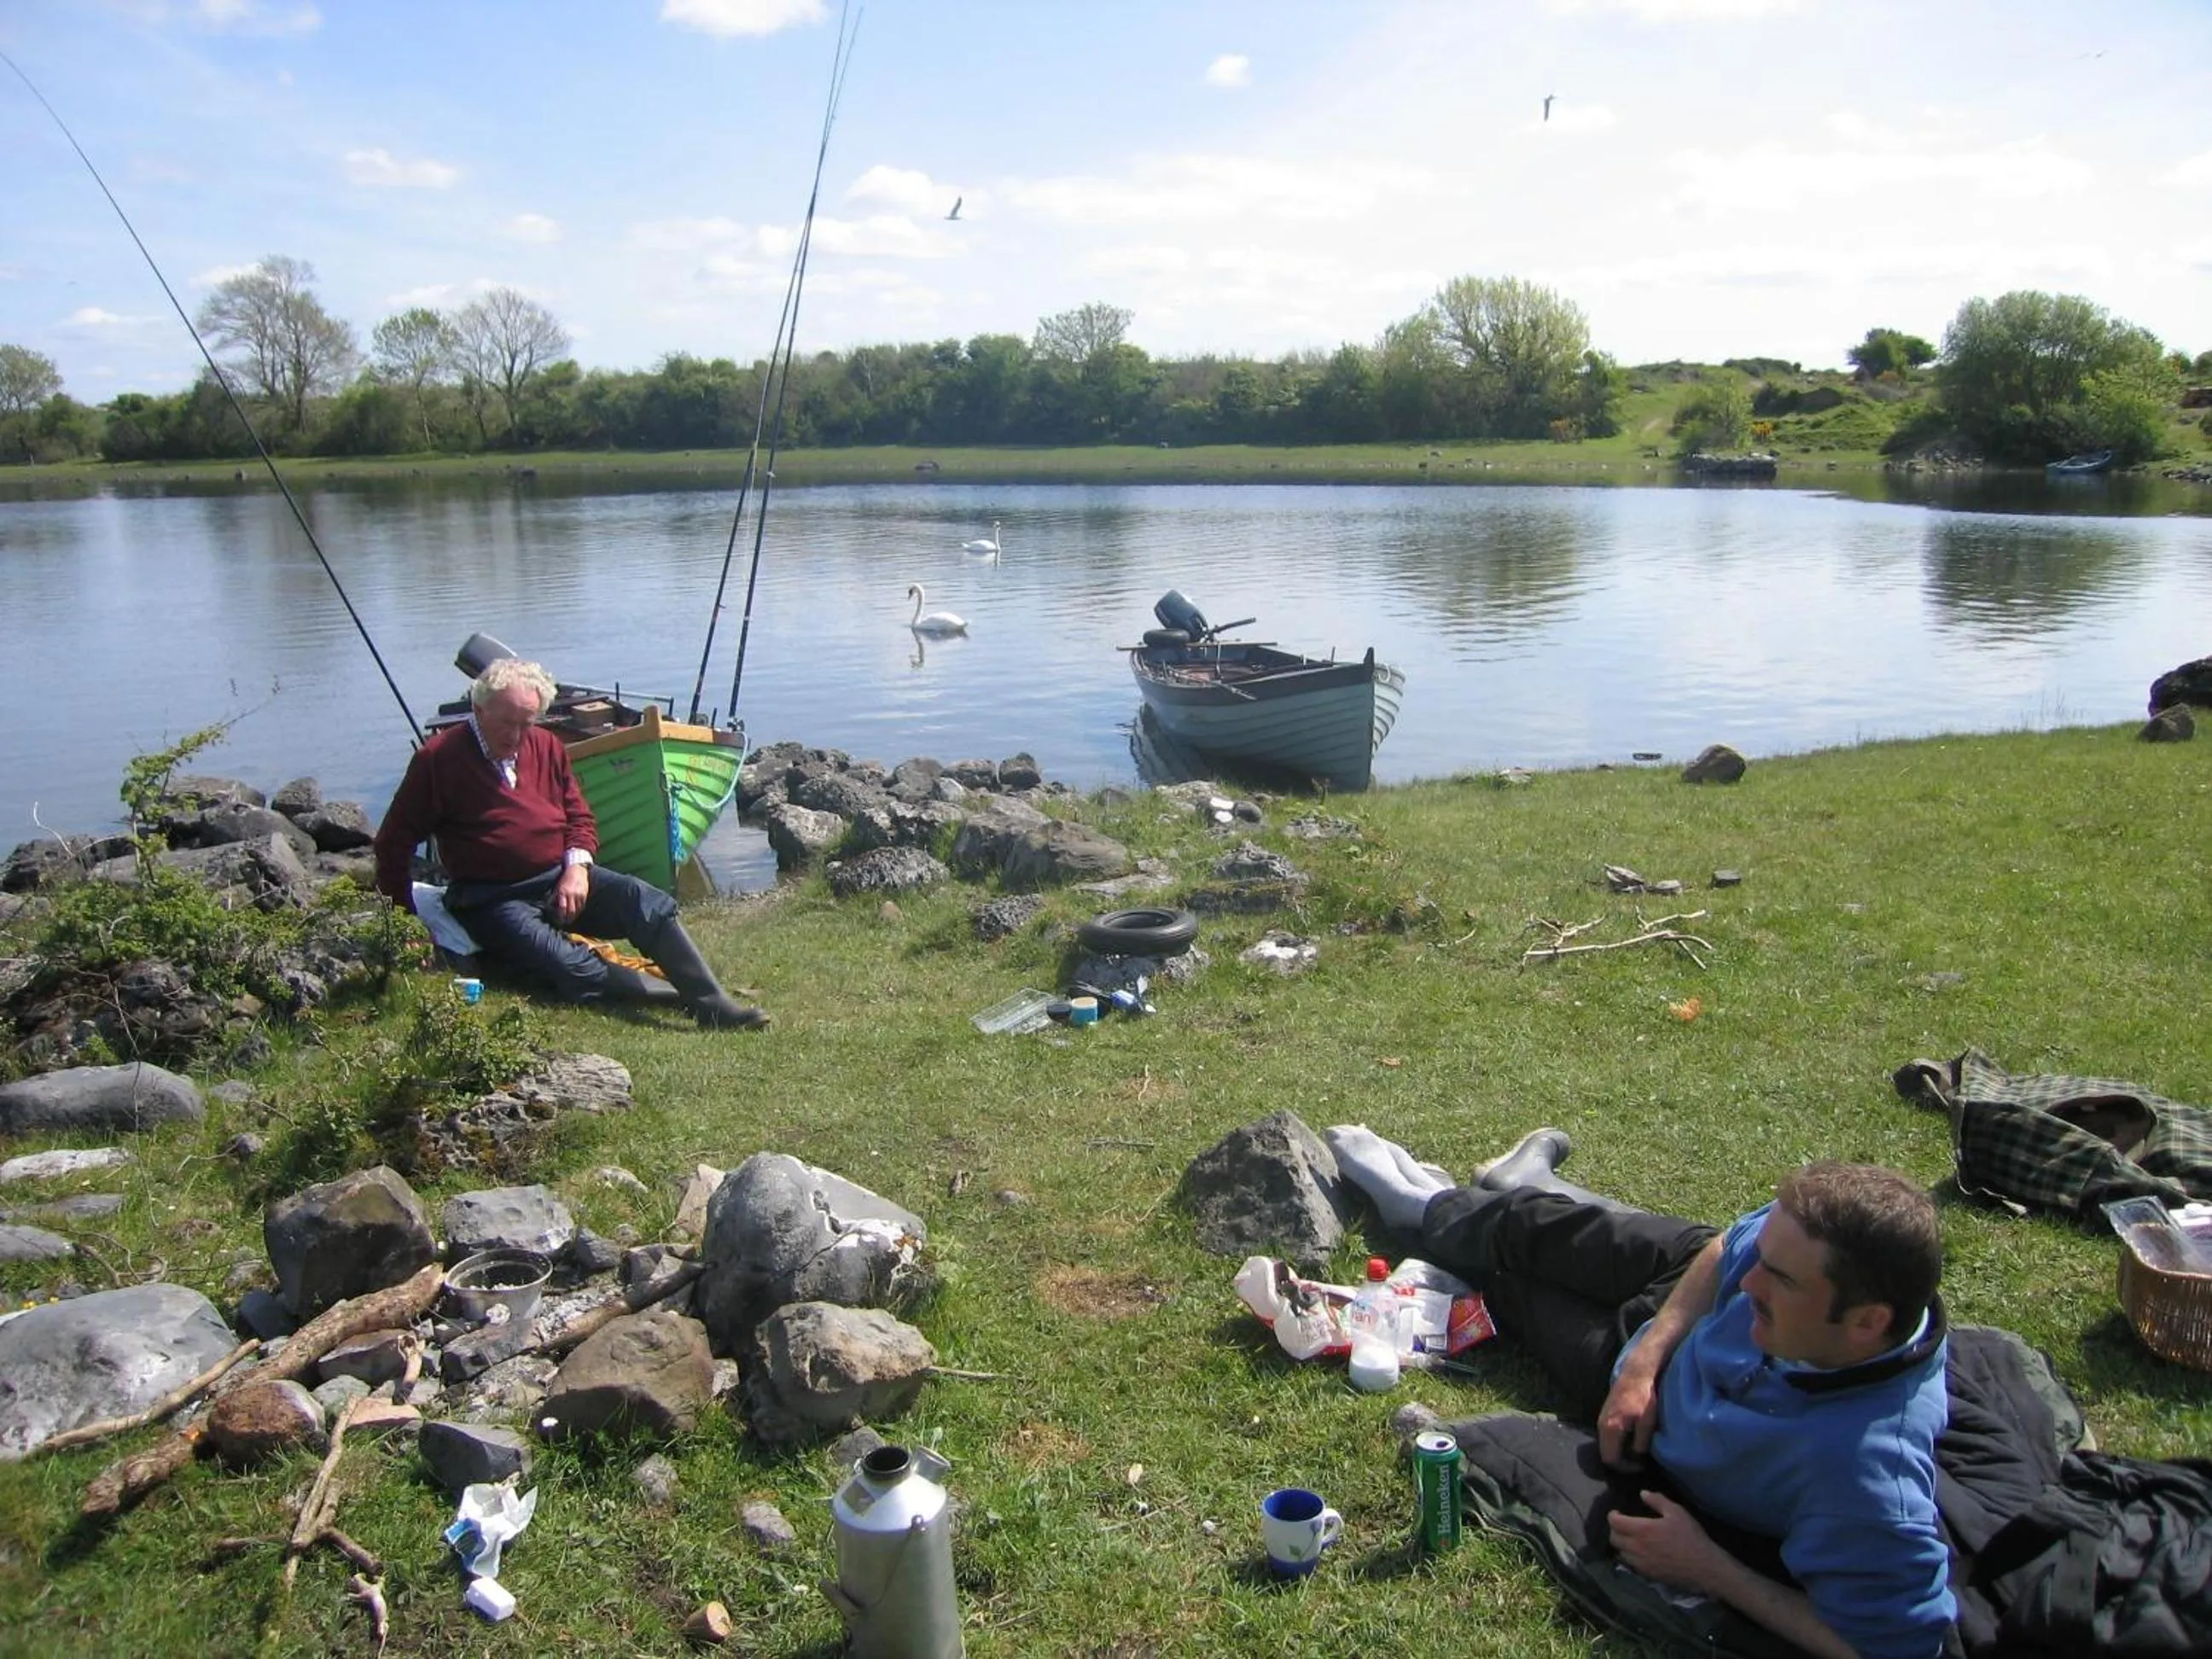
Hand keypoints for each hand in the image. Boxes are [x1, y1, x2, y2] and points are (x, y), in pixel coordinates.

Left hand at [551, 863, 589, 926]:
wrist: (577, 870)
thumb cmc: (565, 879)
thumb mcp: (557, 887)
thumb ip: (555, 898)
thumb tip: (550, 908)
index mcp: (563, 892)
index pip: (562, 908)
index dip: (560, 917)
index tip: (558, 921)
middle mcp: (572, 895)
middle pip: (570, 911)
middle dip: (567, 919)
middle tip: (564, 924)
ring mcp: (579, 896)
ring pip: (577, 910)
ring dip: (573, 917)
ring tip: (569, 920)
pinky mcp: (585, 896)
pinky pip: (582, 907)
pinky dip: (578, 911)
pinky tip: (575, 914)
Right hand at [1597, 1365, 1660, 1467]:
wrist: (1635, 1374)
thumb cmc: (1643, 1398)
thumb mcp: (1646, 1423)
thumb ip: (1640, 1443)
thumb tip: (1637, 1457)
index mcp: (1610, 1429)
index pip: (1610, 1459)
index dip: (1625, 1468)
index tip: (1640, 1465)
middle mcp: (1601, 1425)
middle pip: (1605, 1453)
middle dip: (1621, 1461)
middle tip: (1638, 1461)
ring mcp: (1601, 1419)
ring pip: (1606, 1444)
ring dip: (1619, 1451)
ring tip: (1636, 1451)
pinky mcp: (1605, 1414)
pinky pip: (1607, 1435)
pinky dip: (1617, 1442)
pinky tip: (1631, 1438)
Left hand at [1609, 1492, 1726, 1594]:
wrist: (1704, 1568)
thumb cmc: (1691, 1537)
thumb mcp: (1677, 1512)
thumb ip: (1658, 1500)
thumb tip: (1642, 1493)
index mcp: (1642, 1530)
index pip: (1615, 1522)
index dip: (1612, 1516)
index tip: (1616, 1512)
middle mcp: (1637, 1548)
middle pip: (1614, 1539)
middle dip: (1615, 1530)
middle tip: (1622, 1525)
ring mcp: (1641, 1564)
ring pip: (1620, 1554)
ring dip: (1621, 1545)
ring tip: (1629, 1539)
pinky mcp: (1647, 1575)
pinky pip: (1631, 1566)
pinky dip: (1630, 1558)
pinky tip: (1639, 1554)